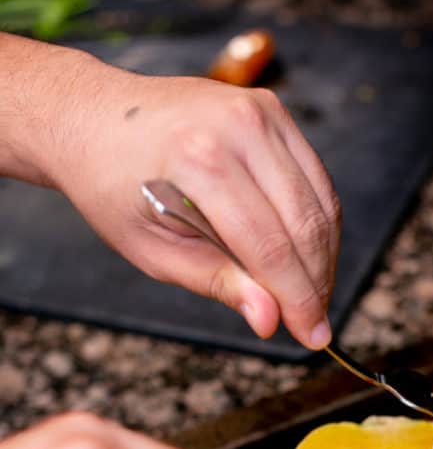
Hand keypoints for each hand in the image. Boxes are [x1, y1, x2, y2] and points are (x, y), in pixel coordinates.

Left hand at [5, 36, 340, 349]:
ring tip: (312, 296)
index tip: (312, 337)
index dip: (297, 300)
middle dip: (316, 284)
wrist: (93, 117)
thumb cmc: (113, 186)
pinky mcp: (272, 110)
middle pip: (304, 225)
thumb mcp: (152, 249)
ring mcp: (260, 112)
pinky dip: (319, 223)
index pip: (270, 247)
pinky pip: (315, 179)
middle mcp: (237, 127)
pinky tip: (308, 257)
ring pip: (320, 203)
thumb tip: (268, 320)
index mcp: (199, 161)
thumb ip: (215, 282)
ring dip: (324, 257)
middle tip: (315, 325)